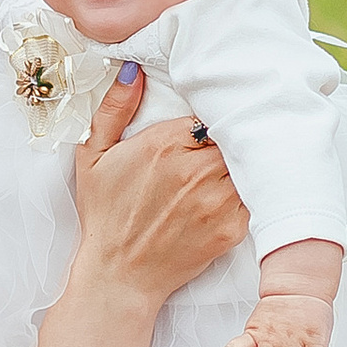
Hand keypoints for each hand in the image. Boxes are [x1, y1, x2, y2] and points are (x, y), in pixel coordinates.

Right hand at [70, 68, 245, 306]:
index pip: (208, 113)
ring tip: (226, 169)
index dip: (210, 119)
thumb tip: (135, 71)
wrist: (120, 275)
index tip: (205, 127)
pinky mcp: (232, 228)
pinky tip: (230, 195)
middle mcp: (196, 170)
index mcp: (165, 144)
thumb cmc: (105, 215)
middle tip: (220, 146)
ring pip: (247, 163)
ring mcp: (217, 200)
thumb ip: (113, 109)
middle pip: (234, 135)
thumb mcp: (93, 155)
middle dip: (229, 139)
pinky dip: (248, 193)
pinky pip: (254, 196)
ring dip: (241, 164)